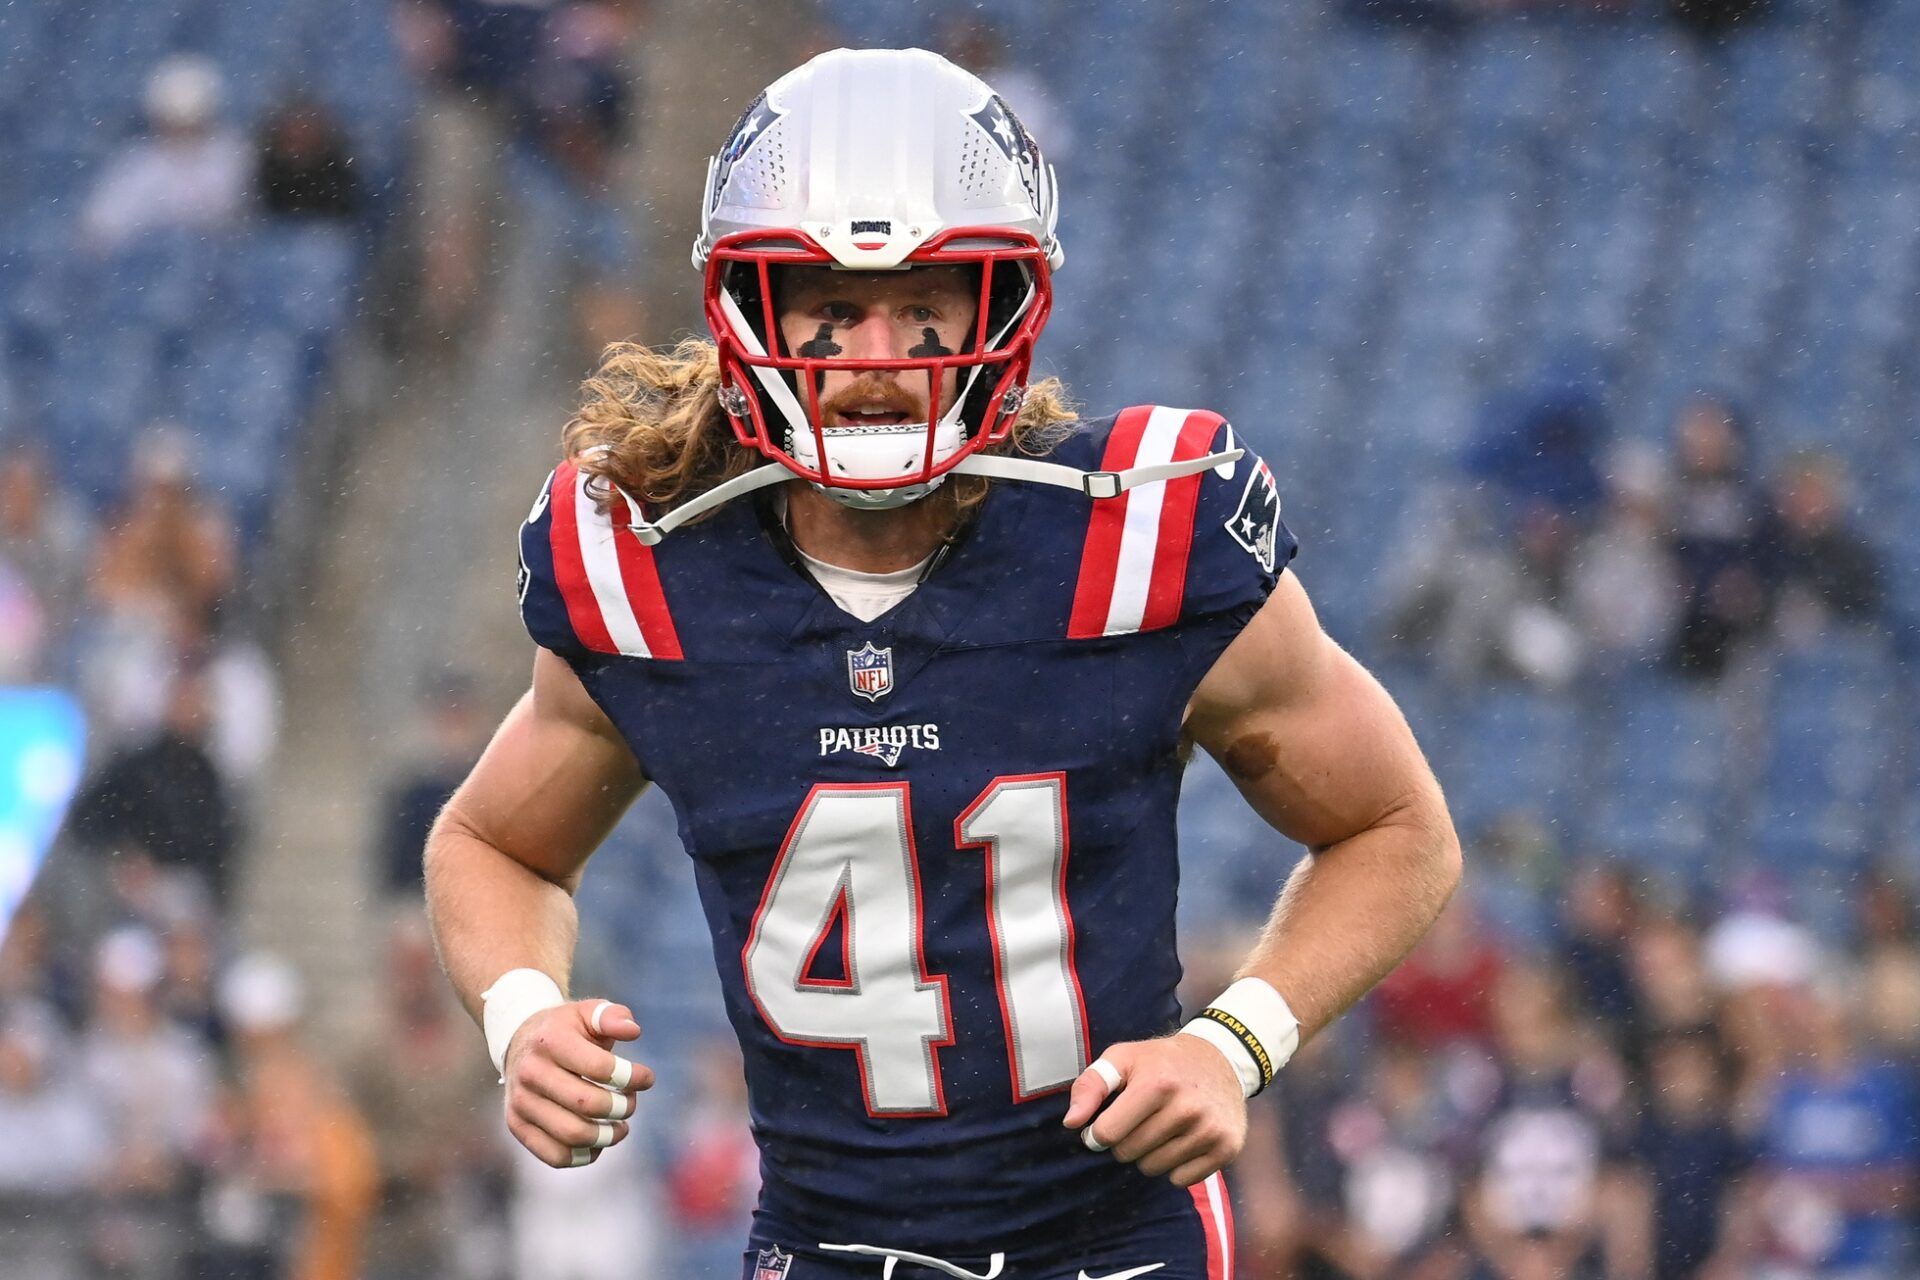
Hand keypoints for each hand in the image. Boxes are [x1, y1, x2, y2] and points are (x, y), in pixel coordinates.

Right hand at [503, 998, 654, 1167]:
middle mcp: (531, 1072)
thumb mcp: (587, 1012)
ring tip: (620, 1126)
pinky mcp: (517, 1125)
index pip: (600, 1068)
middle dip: (622, 1107)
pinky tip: (598, 1142)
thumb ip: (613, 1016)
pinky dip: (584, 1156)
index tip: (646, 1078)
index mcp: (551, 1040)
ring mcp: (521, 1102)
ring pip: (573, 1135)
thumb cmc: (565, 1030)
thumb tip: (633, 1031)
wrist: (519, 1042)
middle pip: (587, 1104)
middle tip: (631, 1102)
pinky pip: (555, 1156)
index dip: (632, 1077)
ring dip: (607, 1136)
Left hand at [1061, 1034, 1247, 1185]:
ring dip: (1149, 1154)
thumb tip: (1071, 1123)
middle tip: (1139, 1121)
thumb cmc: (1162, 1061)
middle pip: (1130, 1153)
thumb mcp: (1123, 1058)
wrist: (1222, 1059)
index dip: (1098, 1134)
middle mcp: (1187, 1108)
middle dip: (1125, 1142)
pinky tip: (1182, 1140)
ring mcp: (1209, 1130)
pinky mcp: (1226, 1148)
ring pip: (1154, 1168)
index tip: (1104, 1125)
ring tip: (1161, 1128)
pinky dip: (1175, 1166)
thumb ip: (1090, 1085)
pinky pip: (1181, 1180)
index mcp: (1157, 1083)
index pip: (1108, 1134)